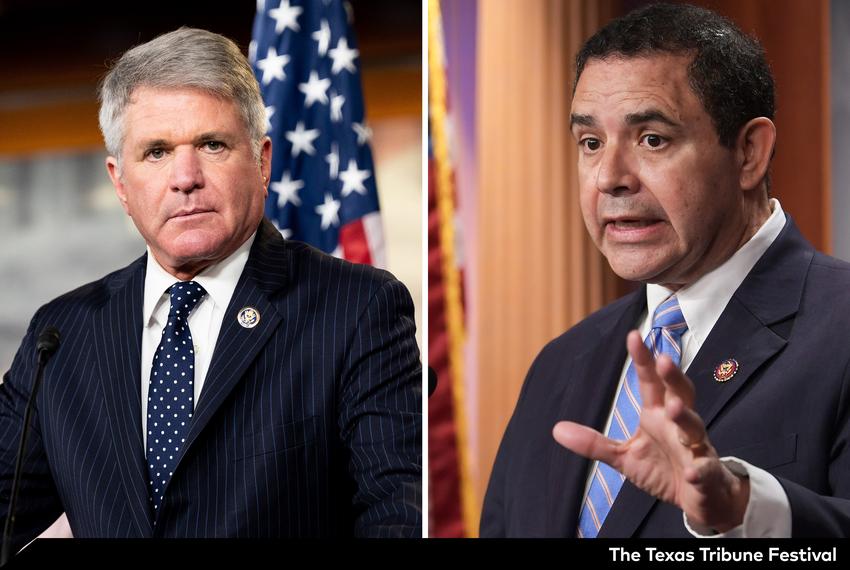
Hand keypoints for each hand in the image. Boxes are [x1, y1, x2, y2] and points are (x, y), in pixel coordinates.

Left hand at [552, 330, 749, 531]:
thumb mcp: (624, 456)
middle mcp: (679, 425)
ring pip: (694, 427)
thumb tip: (556, 429)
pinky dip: (700, 469)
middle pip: (680, 393)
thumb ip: (593, 443)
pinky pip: (705, 469)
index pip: (650, 382)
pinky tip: (692, 471)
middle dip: (673, 377)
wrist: (699, 498)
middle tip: (663, 360)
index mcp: (657, 415)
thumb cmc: (662, 468)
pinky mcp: (707, 474)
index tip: (633, 335)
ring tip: (674, 408)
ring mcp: (696, 448)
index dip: (643, 360)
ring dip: (686, 417)